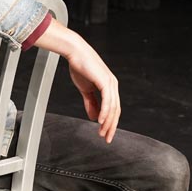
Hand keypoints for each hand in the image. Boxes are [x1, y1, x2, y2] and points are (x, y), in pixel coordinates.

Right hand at [34, 19, 120, 142]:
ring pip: (112, 108)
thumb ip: (90, 103)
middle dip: (111, 126)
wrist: (75, 53)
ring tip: (102, 132)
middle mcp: (113, 86)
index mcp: (109, 87)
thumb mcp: (85, 89)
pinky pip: (107, 101)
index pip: (112, 109)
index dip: (109, 122)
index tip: (104, 133)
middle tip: (106, 138)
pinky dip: (104, 112)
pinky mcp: (105, 82)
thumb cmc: (80, 67)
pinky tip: (100, 121)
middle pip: (115, 110)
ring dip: (107, 122)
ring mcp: (110, 83)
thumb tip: (94, 117)